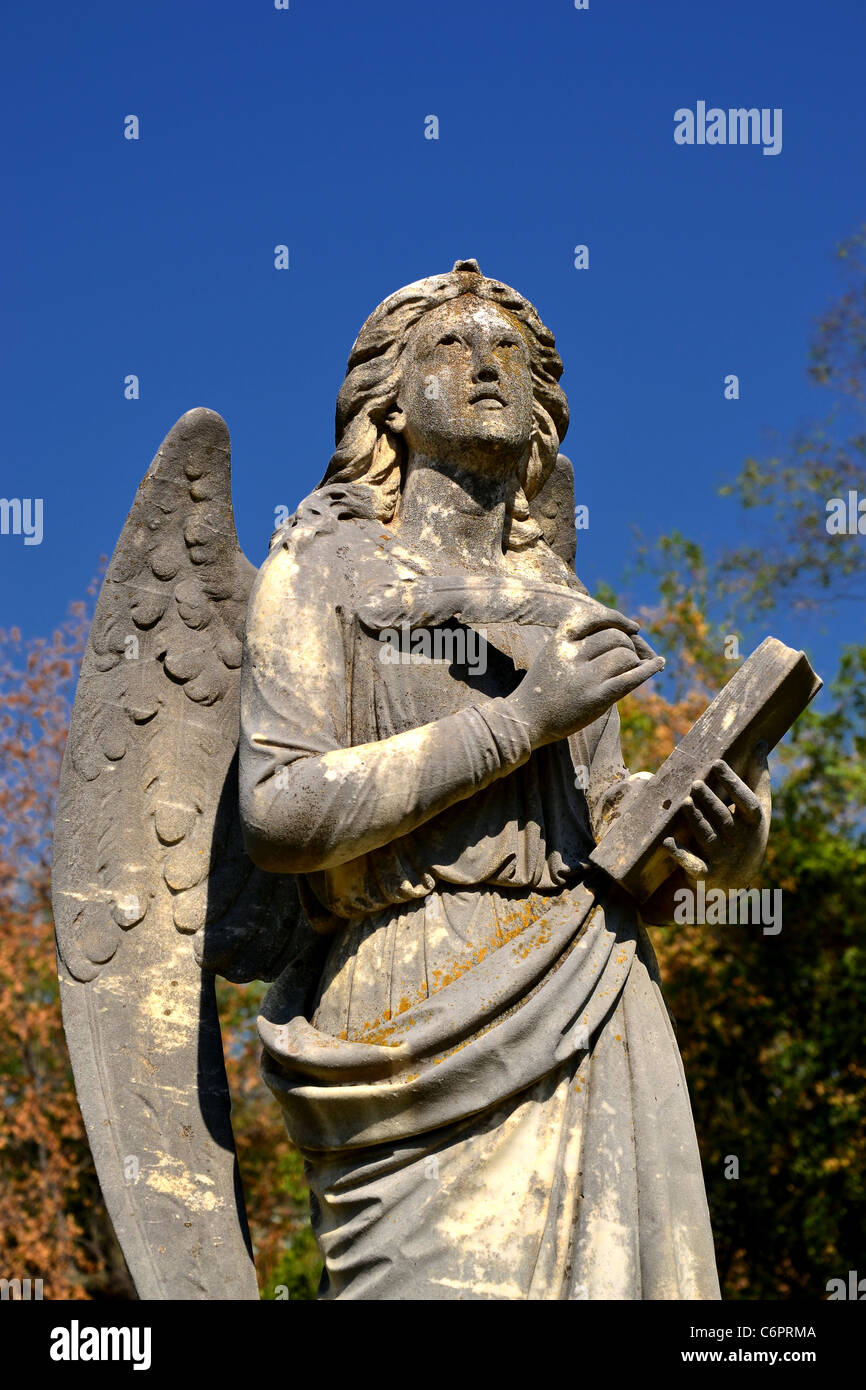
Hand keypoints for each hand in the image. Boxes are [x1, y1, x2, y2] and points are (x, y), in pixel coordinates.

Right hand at [507, 601, 664, 747]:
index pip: (597, 617)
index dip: (618, 619)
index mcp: (560, 639)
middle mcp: (572, 655)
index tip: (633, 628)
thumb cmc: (544, 687)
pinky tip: (659, 663)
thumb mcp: (554, 654)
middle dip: (631, 645)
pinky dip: (649, 669)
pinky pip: (630, 679)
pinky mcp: (595, 699)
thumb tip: (628, 634)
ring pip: (625, 656)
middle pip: (616, 637)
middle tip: (635, 657)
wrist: (525, 720)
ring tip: (633, 669)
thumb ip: (580, 642)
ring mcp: (583, 678)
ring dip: (635, 660)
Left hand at [662, 746, 770, 890]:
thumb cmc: (745, 833)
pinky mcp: (705, 874)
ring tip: (685, 803)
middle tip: (695, 783)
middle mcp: (741, 843)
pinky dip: (680, 855)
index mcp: (755, 824)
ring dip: (696, 821)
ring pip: (708, 838)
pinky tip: (668, 842)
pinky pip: (692, 865)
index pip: (748, 802)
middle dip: (710, 801)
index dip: (734, 783)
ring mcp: (723, 860)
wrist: (734, 882)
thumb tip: (759, 743)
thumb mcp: (755, 811)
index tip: (717, 763)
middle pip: (725, 820)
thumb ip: (756, 779)